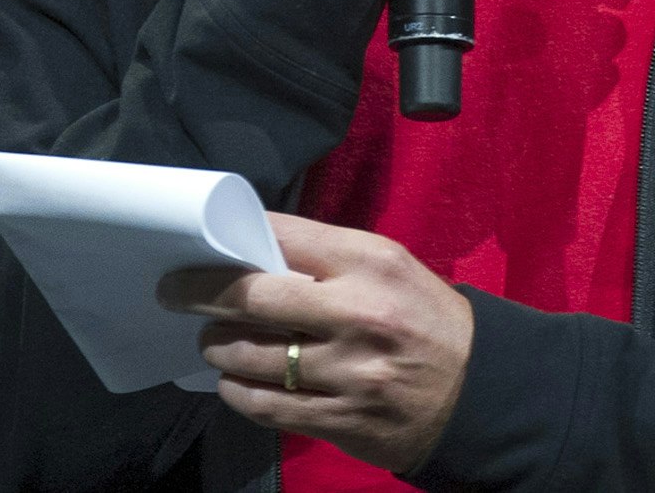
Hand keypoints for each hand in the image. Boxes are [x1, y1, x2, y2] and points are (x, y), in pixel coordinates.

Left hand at [159, 212, 475, 470]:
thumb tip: (253, 250)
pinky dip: (238, 393)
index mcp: (368, 262)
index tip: (194, 248)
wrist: (481, 391)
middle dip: (200, 293)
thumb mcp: (387, 266)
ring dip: (218, 347)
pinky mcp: (342, 419)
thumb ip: (325, 256)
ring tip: (212, 341)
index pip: (279, 236)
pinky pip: (267, 407)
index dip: (228, 240)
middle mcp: (357, 314)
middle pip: (251, 296)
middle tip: (173, 292)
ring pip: (250, 357)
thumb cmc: (424, 318)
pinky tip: (233, 383)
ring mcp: (349, 372)